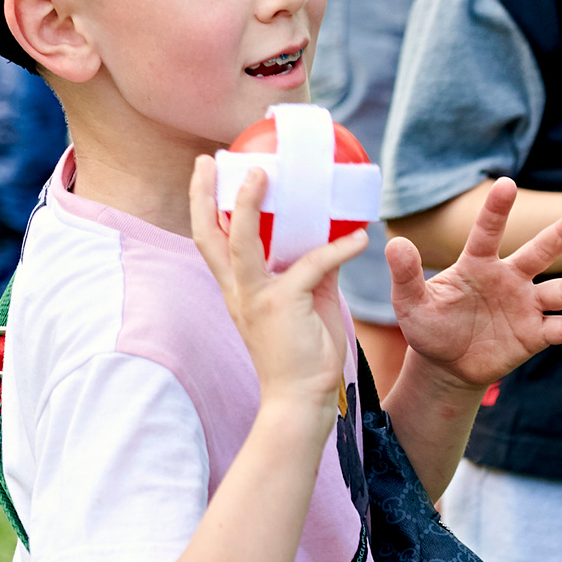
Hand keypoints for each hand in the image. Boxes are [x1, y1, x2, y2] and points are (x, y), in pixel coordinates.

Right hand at [188, 156, 362, 420]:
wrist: (300, 401)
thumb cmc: (303, 356)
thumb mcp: (309, 303)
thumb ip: (316, 269)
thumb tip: (337, 236)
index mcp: (238, 290)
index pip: (211, 241)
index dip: (204, 206)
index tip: (206, 174)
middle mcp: (238, 290)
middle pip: (206, 234)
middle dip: (202, 195)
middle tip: (207, 160)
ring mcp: (256, 297)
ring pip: (240, 241)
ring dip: (247, 204)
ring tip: (262, 172)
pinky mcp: (282, 306)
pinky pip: (311, 265)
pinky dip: (338, 248)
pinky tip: (360, 237)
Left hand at [389, 177, 561, 395]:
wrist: (445, 364)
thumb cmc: (429, 326)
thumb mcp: (410, 302)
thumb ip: (406, 275)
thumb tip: (395, 243)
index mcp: (476, 266)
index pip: (487, 233)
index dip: (497, 211)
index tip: (508, 184)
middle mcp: (508, 280)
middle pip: (539, 253)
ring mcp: (525, 307)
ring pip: (561, 290)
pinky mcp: (534, 335)